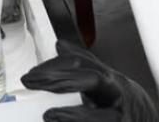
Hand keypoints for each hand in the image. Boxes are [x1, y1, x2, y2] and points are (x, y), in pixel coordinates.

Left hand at [21, 41, 158, 121]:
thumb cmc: (127, 104)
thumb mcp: (107, 80)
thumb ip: (84, 65)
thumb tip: (59, 45)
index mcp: (109, 79)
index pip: (80, 63)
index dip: (54, 66)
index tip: (31, 74)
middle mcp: (116, 94)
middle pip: (93, 80)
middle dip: (61, 80)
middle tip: (32, 83)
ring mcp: (121, 116)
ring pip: (101, 115)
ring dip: (75, 115)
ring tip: (49, 116)